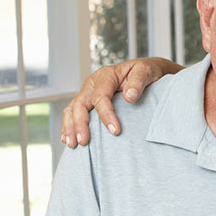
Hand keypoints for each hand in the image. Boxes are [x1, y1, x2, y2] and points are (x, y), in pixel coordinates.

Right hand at [60, 57, 180, 146]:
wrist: (146, 71)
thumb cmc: (146, 72)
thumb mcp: (146, 71)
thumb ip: (138, 81)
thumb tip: (129, 97)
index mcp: (106, 75)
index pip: (101, 97)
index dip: (106, 115)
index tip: (115, 131)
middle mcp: (93, 83)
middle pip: (80, 104)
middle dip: (80, 124)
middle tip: (84, 141)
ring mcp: (88, 92)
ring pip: (72, 109)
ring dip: (70, 127)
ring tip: (72, 144)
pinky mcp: (88, 100)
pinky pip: (73, 112)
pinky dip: (69, 125)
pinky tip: (68, 138)